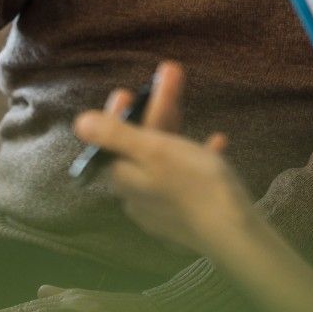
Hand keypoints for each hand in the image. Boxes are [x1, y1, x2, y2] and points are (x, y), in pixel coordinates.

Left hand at [75, 62, 253, 257]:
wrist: (233, 233)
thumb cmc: (195, 185)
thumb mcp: (155, 151)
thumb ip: (116, 136)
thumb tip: (79, 122)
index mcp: (125, 178)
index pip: (114, 139)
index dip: (121, 112)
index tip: (128, 90)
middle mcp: (137, 195)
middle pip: (141, 145)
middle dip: (156, 110)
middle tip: (172, 78)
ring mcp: (163, 207)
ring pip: (165, 159)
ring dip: (176, 129)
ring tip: (190, 108)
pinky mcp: (188, 214)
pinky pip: (189, 177)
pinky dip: (199, 157)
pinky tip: (217, 143)